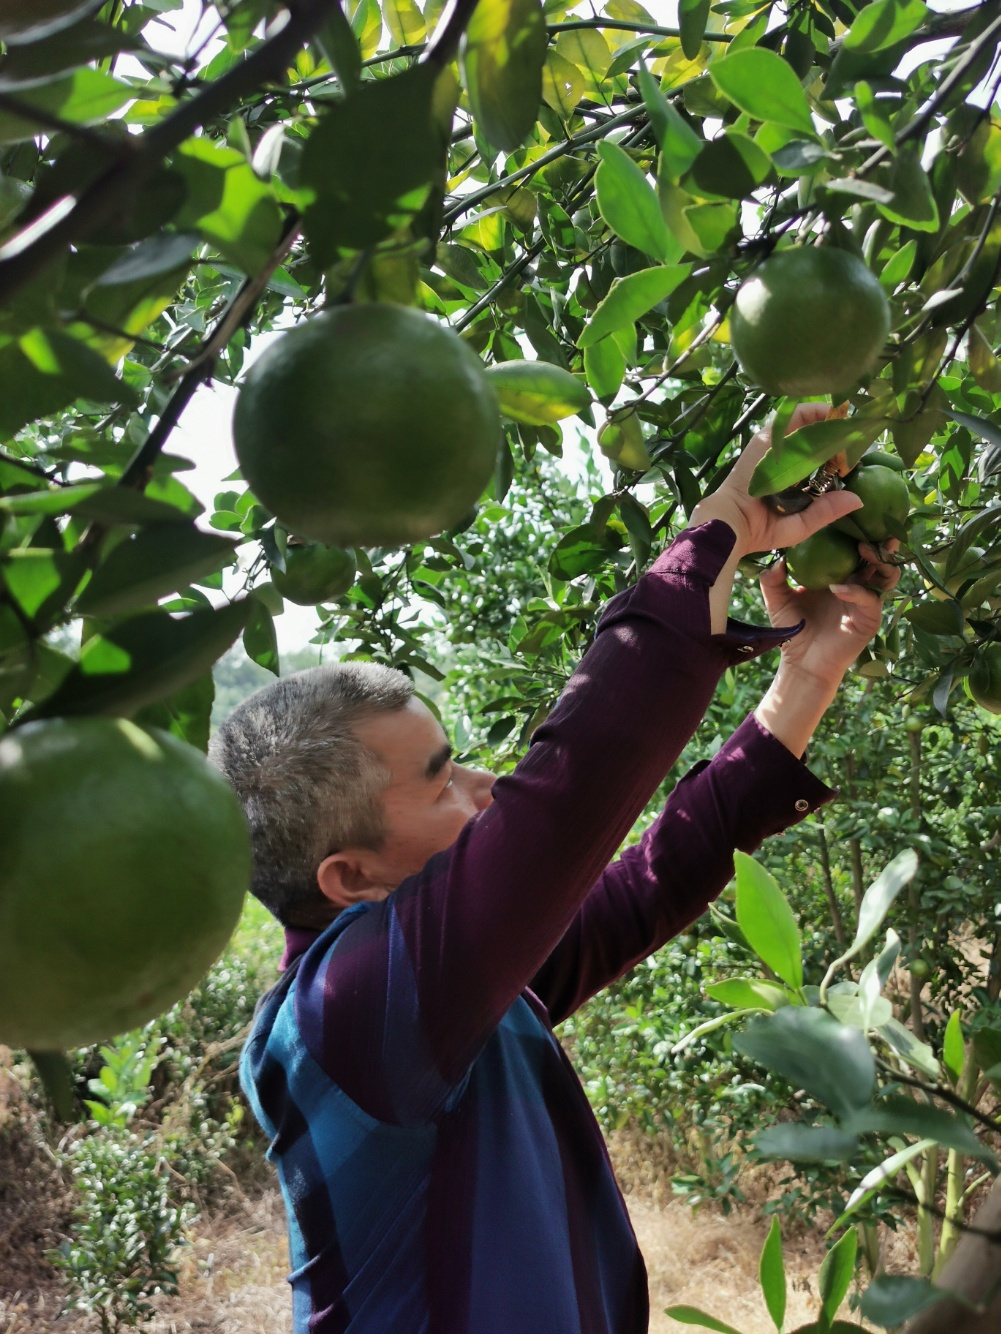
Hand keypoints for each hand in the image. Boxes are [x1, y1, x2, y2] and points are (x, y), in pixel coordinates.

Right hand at [691, 403, 863, 557]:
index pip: (817, 457)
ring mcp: (775, 445)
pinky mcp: (768, 436)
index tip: (857, 454)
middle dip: (837, 432)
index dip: (837, 452)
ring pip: (806, 422)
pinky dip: (815, 410)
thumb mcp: (802, 523)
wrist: (732, 523)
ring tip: (851, 420)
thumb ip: (827, 510)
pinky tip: (835, 412)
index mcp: (790, 477)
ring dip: (829, 418)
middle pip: (814, 436)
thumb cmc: (761, 528)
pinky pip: (792, 415)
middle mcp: (784, 458)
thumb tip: (858, 499)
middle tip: (859, 433)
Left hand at [760, 539, 900, 687]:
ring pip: (887, 574)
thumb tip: (774, 558)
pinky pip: (871, 599)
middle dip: (878, 540)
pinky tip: (839, 589)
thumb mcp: (779, 599)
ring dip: (878, 560)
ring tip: (863, 550)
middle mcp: (859, 584)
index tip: (850, 513)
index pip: (855, 548)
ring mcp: (867, 601)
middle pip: (879, 556)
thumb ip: (773, 579)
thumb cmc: (794, 628)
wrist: (802, 661)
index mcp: (841, 574)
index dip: (857, 532)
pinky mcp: (870, 618)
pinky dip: (857, 591)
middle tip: (866, 527)